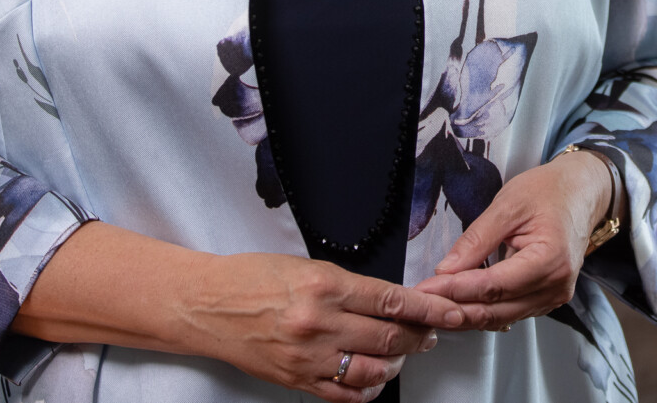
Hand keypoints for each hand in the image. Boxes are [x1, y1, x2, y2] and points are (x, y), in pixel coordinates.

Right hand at [182, 251, 460, 401]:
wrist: (207, 306)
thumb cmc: (251, 279)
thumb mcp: (306, 266)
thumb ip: (349, 286)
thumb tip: (389, 300)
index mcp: (325, 286)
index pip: (392, 300)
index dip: (428, 308)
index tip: (449, 311)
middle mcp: (320, 323)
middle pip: (390, 338)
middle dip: (420, 336)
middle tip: (432, 332)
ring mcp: (309, 357)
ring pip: (374, 370)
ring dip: (398, 364)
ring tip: (403, 354)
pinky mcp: (297, 380)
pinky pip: (345, 393)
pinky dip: (368, 388)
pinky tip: (375, 377)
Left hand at [412, 150, 613, 330]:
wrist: (581, 192)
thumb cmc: (549, 191)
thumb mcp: (508, 204)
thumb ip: (476, 239)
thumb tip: (445, 269)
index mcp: (550, 259)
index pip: (494, 285)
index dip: (456, 290)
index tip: (425, 288)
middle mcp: (556, 286)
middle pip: (497, 310)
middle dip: (455, 308)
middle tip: (420, 303)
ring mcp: (554, 296)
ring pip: (501, 317)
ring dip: (466, 314)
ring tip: (433, 305)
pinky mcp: (547, 298)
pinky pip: (510, 312)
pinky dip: (484, 310)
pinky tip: (460, 304)